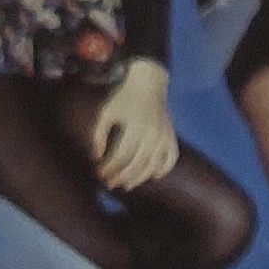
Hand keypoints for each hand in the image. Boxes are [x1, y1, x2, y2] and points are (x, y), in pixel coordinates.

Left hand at [90, 59, 177, 192]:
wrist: (148, 83)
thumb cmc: (123, 98)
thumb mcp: (105, 112)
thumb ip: (98, 135)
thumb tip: (96, 157)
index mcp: (134, 125)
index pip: (121, 155)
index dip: (109, 167)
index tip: (100, 173)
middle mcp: (152, 132)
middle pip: (137, 163)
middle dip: (122, 177)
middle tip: (110, 184)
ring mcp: (164, 135)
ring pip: (153, 165)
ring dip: (139, 178)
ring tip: (126, 185)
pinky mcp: (171, 135)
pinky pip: (171, 158)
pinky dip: (164, 169)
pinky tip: (153, 175)